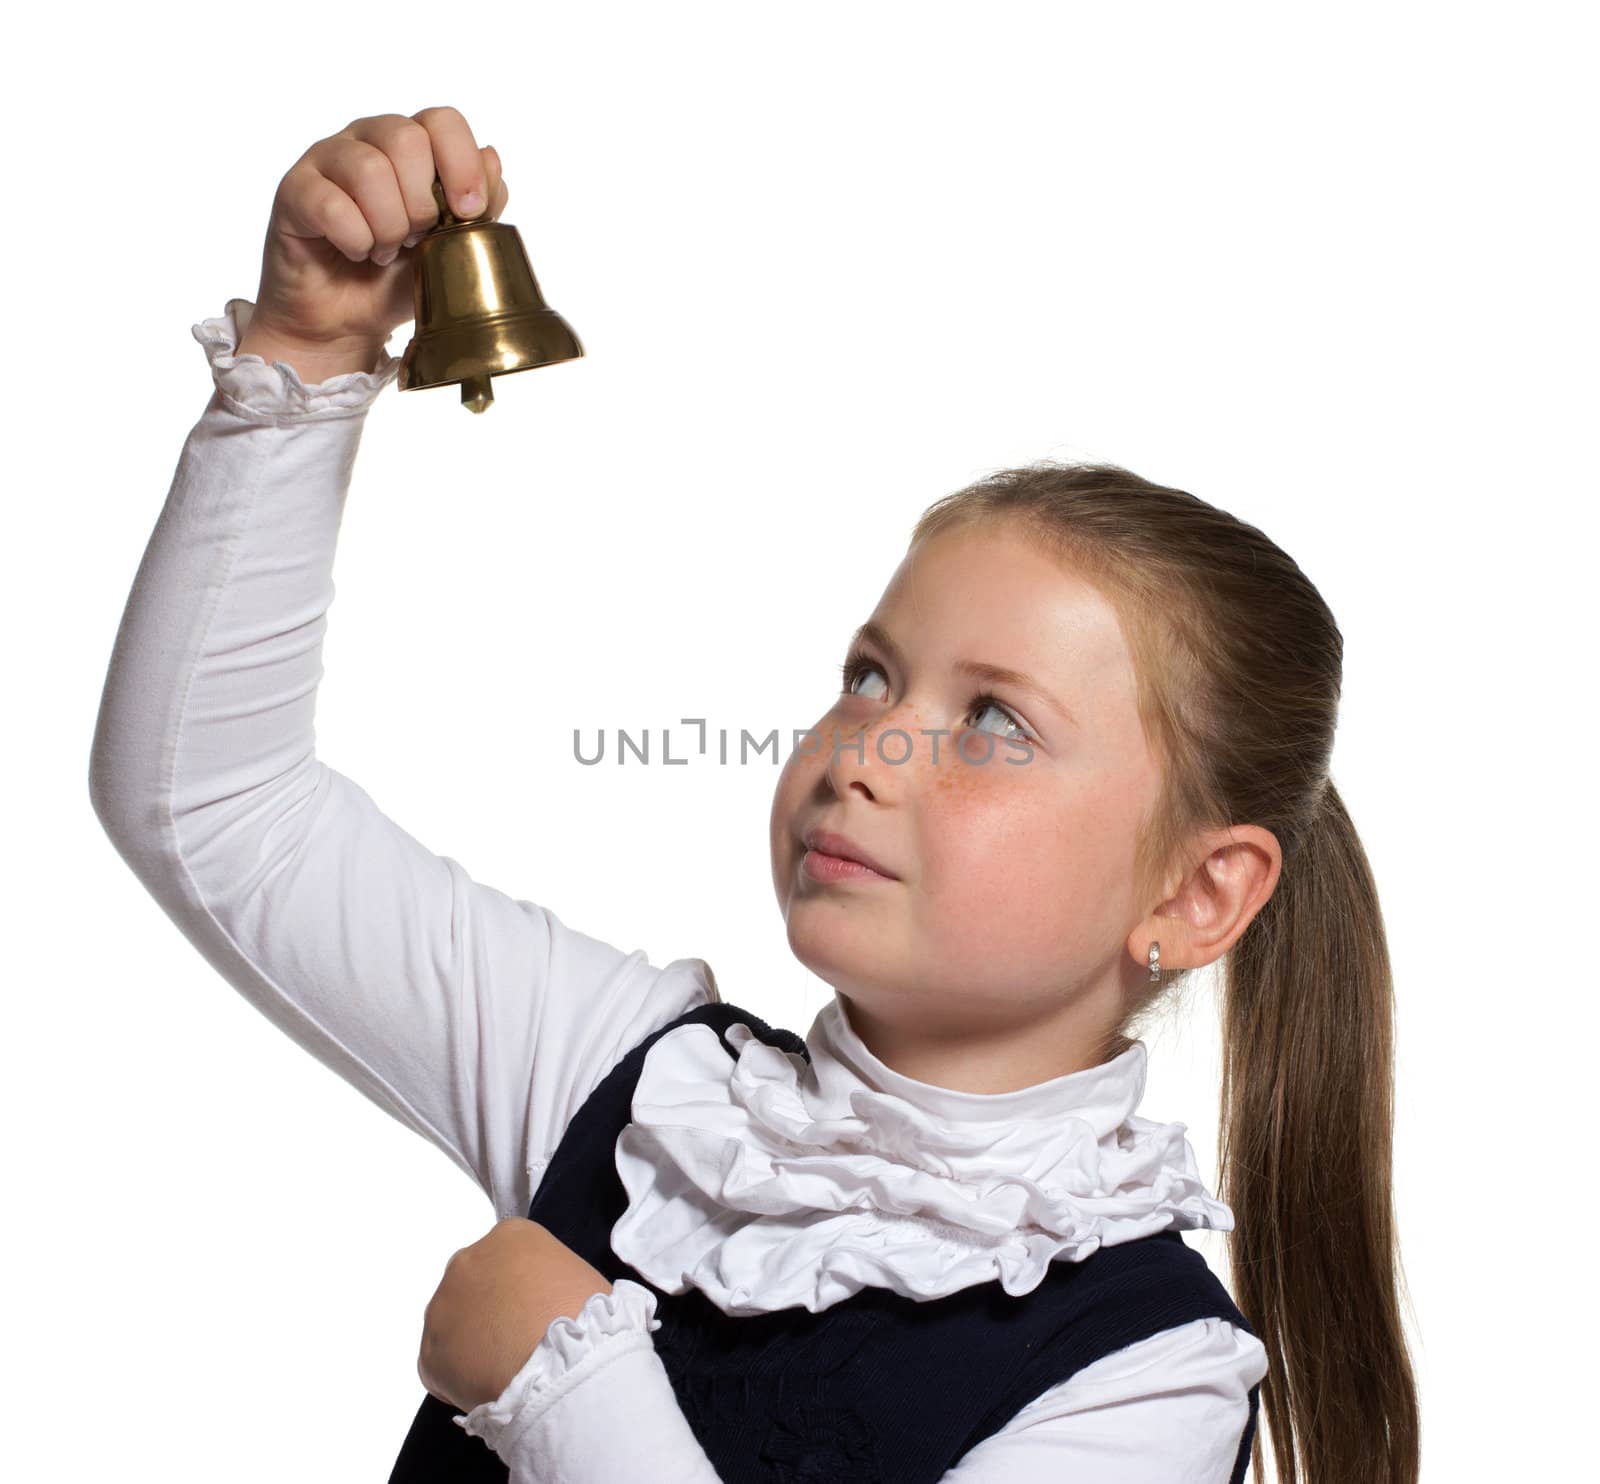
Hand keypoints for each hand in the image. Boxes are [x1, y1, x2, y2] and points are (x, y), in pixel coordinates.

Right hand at [248, 104, 509, 358]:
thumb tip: (491, 157)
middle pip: (406, 139)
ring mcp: (327, 159)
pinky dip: (355, 240)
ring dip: (388, 226)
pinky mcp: (295, 189)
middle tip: (415, 238)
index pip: (442, 121)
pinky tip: (356, 252)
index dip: (462, 164)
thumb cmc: (399, 279)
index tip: (468, 212)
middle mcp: (367, 140)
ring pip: (368, 169)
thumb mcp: (452, 250)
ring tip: (384, 250)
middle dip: (422, 204)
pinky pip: (332, 204)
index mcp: (411, 146)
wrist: (348, 322)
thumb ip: (480, 207)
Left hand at [417, 1218, 614, 1413]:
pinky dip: (459, 1379)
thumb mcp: (577, 1277)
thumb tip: (542, 1301)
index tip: (537, 1312)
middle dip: (490, 1310)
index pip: (508, 1258)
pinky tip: (488, 1388)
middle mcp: (468, 1259)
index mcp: (510, 1235)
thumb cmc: (586, 1318)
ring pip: (454, 1325)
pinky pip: (441, 1366)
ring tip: (505, 1370)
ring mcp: (442, 1305)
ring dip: (473, 1343)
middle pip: (475, 1285)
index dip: (522, 1289)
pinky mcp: (428, 1352)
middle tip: (517, 1341)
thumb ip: (548, 1277)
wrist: (563, 1368)